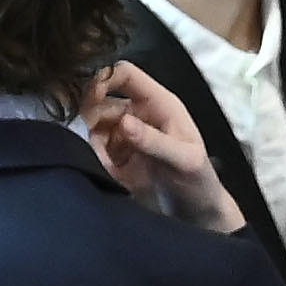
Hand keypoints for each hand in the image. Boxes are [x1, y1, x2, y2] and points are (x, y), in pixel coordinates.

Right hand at [77, 64, 240, 233]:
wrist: (197, 212)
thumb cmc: (198, 180)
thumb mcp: (182, 160)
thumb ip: (154, 141)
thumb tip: (123, 122)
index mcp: (158, 102)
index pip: (125, 74)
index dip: (103, 78)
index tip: (87, 99)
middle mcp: (137, 113)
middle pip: (100, 100)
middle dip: (91, 120)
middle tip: (96, 145)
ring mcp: (124, 133)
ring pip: (93, 127)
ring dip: (93, 145)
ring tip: (109, 167)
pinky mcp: (116, 155)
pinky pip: (95, 150)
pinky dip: (96, 161)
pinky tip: (111, 175)